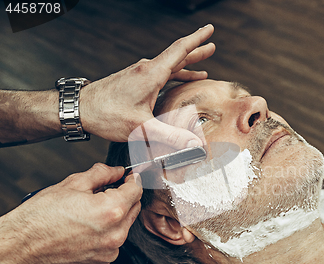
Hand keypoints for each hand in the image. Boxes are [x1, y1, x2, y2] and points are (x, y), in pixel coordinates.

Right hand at [1, 163, 141, 263]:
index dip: (132, 179)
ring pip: (126, 224)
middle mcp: (116, 233)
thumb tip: (116, 170)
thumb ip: (102, 173)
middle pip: (134, 207)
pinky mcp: (104, 259)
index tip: (128, 176)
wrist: (23, 245)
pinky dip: (108, 230)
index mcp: (111, 211)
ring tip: (92, 209)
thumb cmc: (42, 216)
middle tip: (106, 190)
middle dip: (124, 196)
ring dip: (117, 213)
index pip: (136, 189)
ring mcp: (111, 249)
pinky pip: (115, 239)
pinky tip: (89, 225)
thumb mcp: (73, 183)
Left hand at [80, 24, 215, 146]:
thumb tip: (194, 143)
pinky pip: (160, 73)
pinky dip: (174, 75)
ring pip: (169, 65)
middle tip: (211, 45)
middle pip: (177, 55)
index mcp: (151, 74)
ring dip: (186, 64)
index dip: (198, 39)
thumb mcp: (141, 128)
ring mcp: (139, 74)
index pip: (180, 50)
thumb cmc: (106, 115)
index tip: (210, 29)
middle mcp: (146, 70)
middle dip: (197, 50)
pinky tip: (177, 83)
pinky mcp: (133, 81)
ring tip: (202, 67)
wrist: (79, 108)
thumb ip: (169, 136)